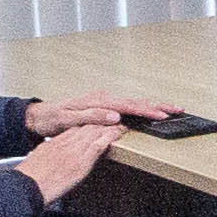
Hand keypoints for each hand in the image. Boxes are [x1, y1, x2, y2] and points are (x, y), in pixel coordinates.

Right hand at [12, 119, 118, 205]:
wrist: (26, 186)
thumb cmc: (30, 178)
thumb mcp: (38, 161)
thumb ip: (49, 155)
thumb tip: (54, 159)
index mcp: (54, 143)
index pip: (75, 129)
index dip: (88, 125)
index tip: (96, 124)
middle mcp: (65, 143)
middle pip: (87, 127)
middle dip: (102, 122)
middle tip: (115, 120)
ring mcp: (74, 151)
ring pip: (95, 132)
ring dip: (110, 126)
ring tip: (121, 125)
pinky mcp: (81, 161)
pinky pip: (99, 144)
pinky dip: (110, 136)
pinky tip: (119, 132)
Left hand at [30, 92, 169, 136]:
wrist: (39, 116)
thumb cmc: (52, 118)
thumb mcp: (69, 119)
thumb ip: (92, 117)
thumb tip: (114, 116)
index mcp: (98, 100)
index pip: (128, 105)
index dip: (147, 111)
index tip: (161, 116)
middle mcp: (102, 98)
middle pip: (136, 101)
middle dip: (158, 105)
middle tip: (177, 109)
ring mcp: (103, 101)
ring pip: (133, 103)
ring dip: (152, 106)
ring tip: (169, 110)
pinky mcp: (102, 106)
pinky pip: (126, 106)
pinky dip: (141, 109)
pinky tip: (147, 112)